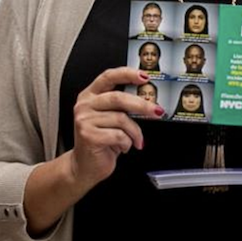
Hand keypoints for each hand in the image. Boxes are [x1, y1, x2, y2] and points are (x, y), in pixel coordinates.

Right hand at [68, 67, 156, 189]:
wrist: (84, 166)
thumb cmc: (100, 141)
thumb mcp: (109, 118)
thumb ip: (121, 106)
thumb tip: (147, 100)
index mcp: (89, 95)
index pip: (108, 76)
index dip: (127, 74)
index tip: (145, 77)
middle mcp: (85, 105)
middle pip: (118, 98)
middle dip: (142, 104)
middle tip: (157, 111)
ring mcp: (85, 120)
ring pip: (122, 119)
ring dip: (135, 132)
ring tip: (136, 140)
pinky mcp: (89, 136)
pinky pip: (119, 135)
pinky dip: (127, 143)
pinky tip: (123, 147)